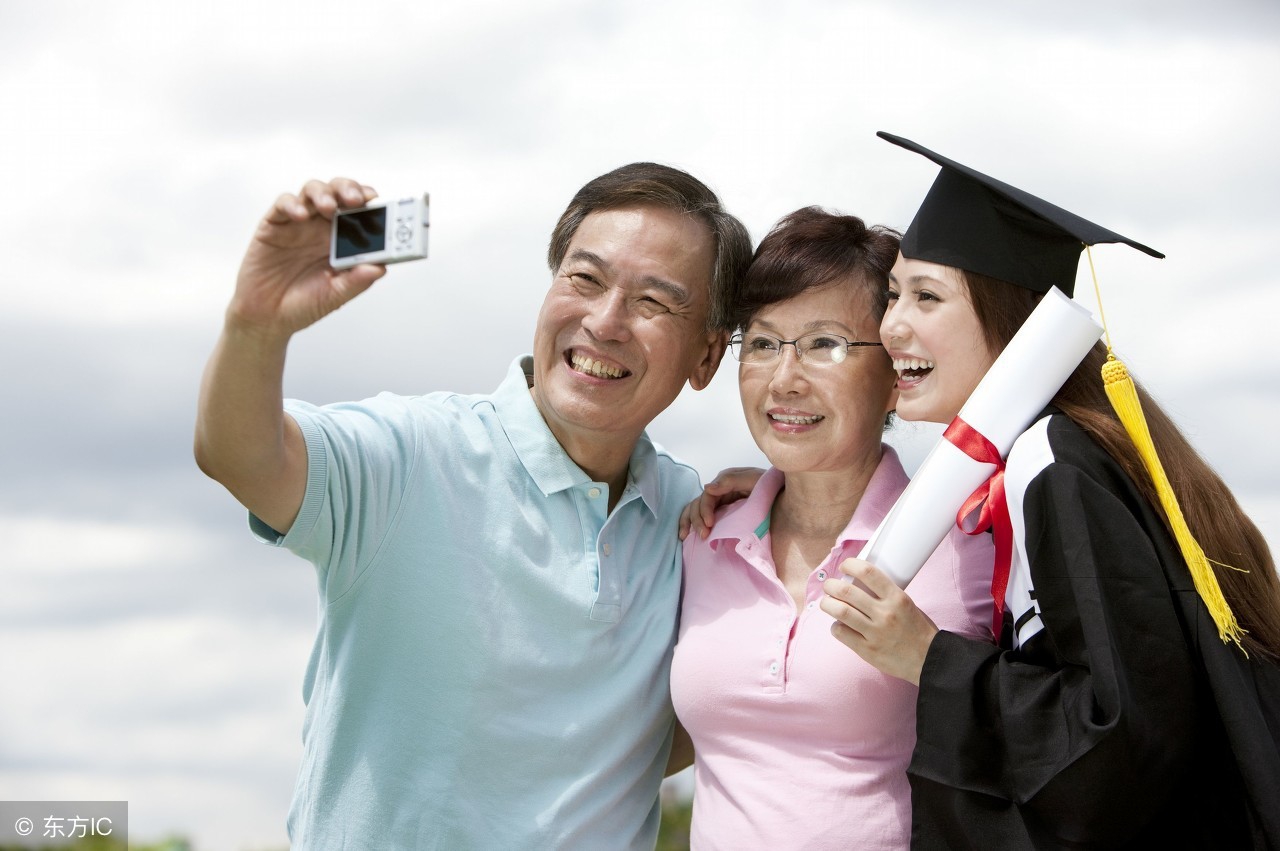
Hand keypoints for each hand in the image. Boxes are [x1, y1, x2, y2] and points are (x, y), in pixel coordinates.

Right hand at [229, 178, 386, 338]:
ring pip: (313, 191)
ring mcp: (299, 223)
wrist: (267, 317)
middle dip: (350, 189)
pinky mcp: (274, 224)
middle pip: (339, 193)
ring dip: (324, 194)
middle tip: (356, 200)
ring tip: (328, 208)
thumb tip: (380, 268)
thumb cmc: (304, 304)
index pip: (361, 213)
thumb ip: (357, 281)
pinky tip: (300, 216)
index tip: (381, 204)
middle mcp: (323, 227)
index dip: (372, 205)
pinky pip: (283, 204)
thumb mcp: (335, 296)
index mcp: (344, 241)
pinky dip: (293, 204)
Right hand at [678, 466, 765, 539]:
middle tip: (703, 536)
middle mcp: (719, 490)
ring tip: (685, 537)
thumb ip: (731, 481)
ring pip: (695, 509)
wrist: (781, 494)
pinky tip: (686, 535)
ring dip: (689, 522)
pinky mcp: (722, 513)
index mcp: (724, 481)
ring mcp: (719, 502)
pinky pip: (702, 516)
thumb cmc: (769, 486)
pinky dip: (691, 524)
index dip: (705, 510)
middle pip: (698, 503)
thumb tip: (707, 487)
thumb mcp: (753, 479)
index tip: (710, 525)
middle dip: (697, 519)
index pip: (707, 496)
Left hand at [820, 558, 937, 684]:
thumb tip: (857, 583)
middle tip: (829, 586)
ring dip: (828, 604)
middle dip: (831, 586)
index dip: (850, 565)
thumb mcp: (906, 603)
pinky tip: (838, 625)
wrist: (928, 659)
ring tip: (827, 603)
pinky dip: (835, 627)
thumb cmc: (917, 629)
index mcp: (896, 597)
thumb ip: (884, 594)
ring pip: (841, 612)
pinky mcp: (868, 650)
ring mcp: (875, 632)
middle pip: (847, 592)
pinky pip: (842, 633)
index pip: (868, 572)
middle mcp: (885, 613)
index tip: (845, 566)